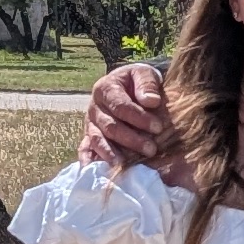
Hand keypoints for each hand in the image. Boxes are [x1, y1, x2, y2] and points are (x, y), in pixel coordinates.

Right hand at [84, 61, 176, 178]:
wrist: (128, 86)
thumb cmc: (138, 81)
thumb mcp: (144, 73)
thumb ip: (147, 84)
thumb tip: (151, 101)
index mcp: (105, 88)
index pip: (120, 105)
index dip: (139, 117)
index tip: (158, 127)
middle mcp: (94, 107)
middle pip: (110, 126)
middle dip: (131, 139)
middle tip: (151, 149)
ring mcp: (90, 123)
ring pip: (97, 139)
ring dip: (112, 153)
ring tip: (125, 164)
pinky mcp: (89, 136)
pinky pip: (85, 147)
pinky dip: (88, 159)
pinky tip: (92, 170)